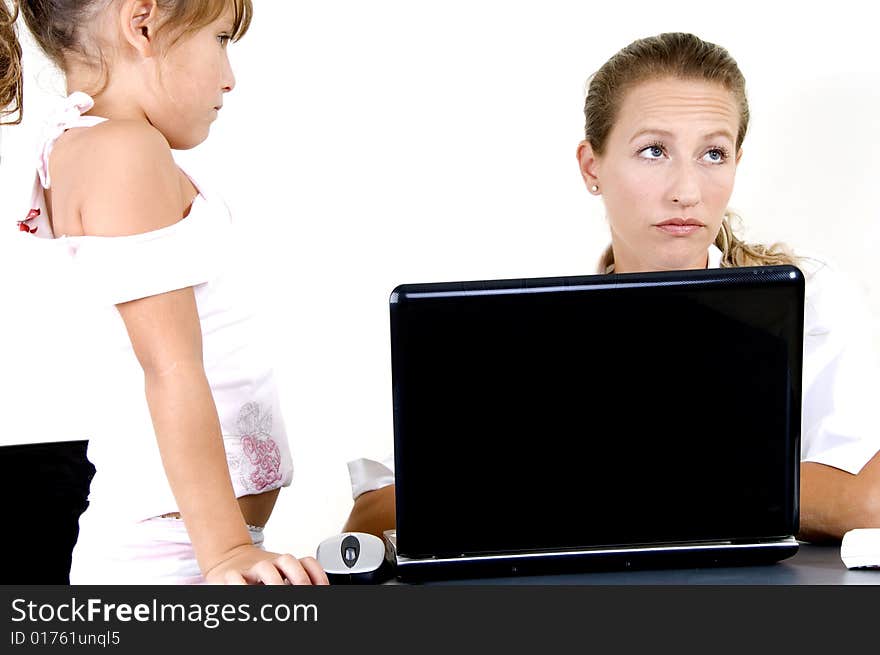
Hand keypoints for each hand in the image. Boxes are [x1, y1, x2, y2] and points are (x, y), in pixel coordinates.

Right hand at [204, 545, 328, 584]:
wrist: (229, 558)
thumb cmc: (259, 575)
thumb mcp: (280, 576)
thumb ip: (296, 582)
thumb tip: (318, 591)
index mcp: (286, 563)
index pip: (307, 562)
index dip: (318, 575)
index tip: (323, 589)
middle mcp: (271, 563)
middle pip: (288, 560)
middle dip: (300, 578)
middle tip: (304, 594)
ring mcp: (252, 568)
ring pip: (265, 567)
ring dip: (275, 582)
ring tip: (279, 598)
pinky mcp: (230, 575)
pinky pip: (235, 577)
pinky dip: (241, 586)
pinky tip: (248, 596)